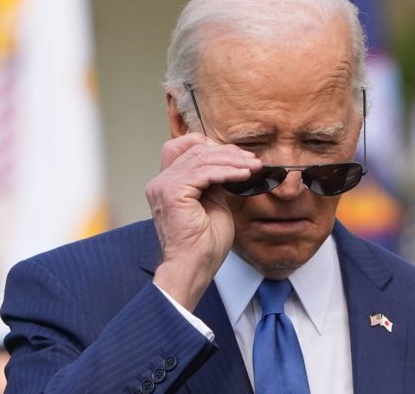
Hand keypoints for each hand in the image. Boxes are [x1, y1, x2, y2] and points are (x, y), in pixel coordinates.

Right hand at [146, 132, 260, 310]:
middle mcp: (160, 182)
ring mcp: (163, 185)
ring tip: (253, 167)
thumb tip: (229, 164)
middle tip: (253, 161)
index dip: (212, 146)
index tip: (239, 156)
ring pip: (201, 158)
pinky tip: (244, 175)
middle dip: (228, 153)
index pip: (184, 147)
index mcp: (167, 184)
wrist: (193, 268)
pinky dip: (228, 172)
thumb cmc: (203, 245)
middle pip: (195, 149)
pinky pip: (205, 172)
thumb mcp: (213, 203)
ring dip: (232, 161)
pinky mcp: (172, 192)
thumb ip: (214, 182)